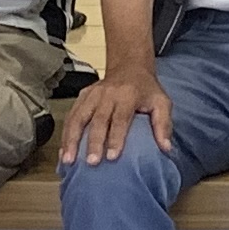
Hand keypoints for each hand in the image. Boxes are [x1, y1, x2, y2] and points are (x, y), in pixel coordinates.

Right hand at [60, 66, 174, 167]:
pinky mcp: (82, 96)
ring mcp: (92, 94)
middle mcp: (107, 94)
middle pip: (98, 120)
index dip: (115, 138)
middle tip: (91, 162)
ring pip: (78, 118)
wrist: (129, 66)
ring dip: (71, 140)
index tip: (112, 157)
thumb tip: (166, 148)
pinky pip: (71, 116)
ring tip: (68, 160)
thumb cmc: (146, 89)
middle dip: (93, 142)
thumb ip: (163, 124)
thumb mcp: (161, 102)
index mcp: (128, 95)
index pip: (120, 119)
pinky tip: (63, 152)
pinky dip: (65, 134)